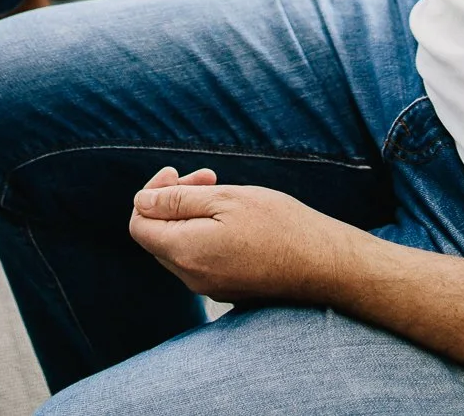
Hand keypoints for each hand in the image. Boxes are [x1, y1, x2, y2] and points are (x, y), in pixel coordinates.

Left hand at [129, 169, 368, 304]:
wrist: (324, 263)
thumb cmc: (279, 225)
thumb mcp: (225, 199)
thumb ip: (177, 201)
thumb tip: (140, 202)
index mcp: (186, 253)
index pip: (139, 226)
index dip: (150, 195)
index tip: (175, 173)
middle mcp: (192, 278)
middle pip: (158, 236)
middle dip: (173, 201)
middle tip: (206, 178)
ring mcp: (210, 287)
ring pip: (180, 246)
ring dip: (191, 215)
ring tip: (222, 191)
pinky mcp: (228, 289)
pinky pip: (201, 258)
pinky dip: (206, 233)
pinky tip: (233, 217)